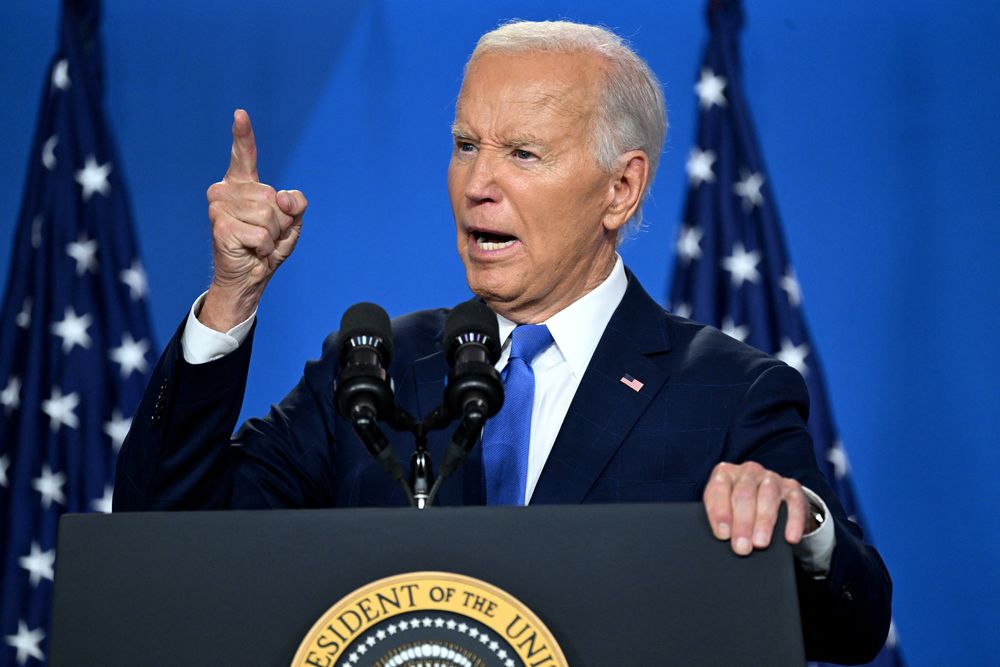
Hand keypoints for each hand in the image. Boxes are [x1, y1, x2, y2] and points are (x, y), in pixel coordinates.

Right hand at [200, 109, 307, 331]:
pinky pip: (262, 234)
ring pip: (268, 215)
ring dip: (272, 236)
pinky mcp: (221, 226)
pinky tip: (252, 251)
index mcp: (242, 185)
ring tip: (258, 243)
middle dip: (279, 222)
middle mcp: (226, 191)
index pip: (244, 155)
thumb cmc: (267, 247)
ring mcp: (220, 207)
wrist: (249, 277)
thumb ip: (295, 204)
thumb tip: (283, 199)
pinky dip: (265, 247)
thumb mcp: (291, 222)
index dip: (243, 135)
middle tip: (265, 235)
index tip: (240, 114)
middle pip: (272, 197)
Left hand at [703, 461, 818, 555]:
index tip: (723, 535)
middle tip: (742, 547)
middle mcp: (748, 472)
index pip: (719, 487)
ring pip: (768, 495)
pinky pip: (794, 504)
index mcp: (725, 473)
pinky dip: (793, 522)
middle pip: (744, 493)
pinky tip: (790, 538)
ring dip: (764, 522)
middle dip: (742, 522)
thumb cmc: (738, 508)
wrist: (770, 503)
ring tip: (760, 544)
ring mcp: (772, 478)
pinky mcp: (792, 489)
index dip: (720, 512)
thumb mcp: (724, 509)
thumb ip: (720, 519)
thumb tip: (722, 539)